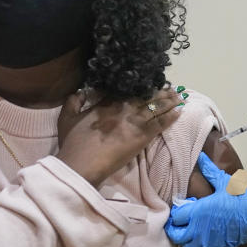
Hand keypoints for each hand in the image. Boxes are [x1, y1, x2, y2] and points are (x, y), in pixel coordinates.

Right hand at [56, 88, 181, 186]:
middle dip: (159, 91)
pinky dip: (171, 116)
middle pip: (145, 96)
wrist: (82, 164)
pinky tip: (180, 111)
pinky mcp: (142, 136)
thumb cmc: (73, 144)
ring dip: (169, 101)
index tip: (147, 82)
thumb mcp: (66, 118)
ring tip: (179, 96)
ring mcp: (134, 121)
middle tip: (170, 87)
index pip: (126, 90)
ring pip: (156, 107)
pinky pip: (161, 123)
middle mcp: (123, 108)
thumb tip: (80, 92)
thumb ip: (73, 101)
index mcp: (106, 103)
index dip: (139, 86)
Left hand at [166, 153, 246, 246]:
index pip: (175, 216)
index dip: (176, 211)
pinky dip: (194, 246)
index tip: (183, 206)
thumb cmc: (242, 199)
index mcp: (198, 212)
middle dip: (174, 227)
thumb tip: (200, 157)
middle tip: (180, 219)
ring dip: (184, 238)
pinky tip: (199, 237)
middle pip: (175, 234)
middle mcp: (198, 229)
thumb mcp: (225, 182)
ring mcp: (206, 241)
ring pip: (185, 245)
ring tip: (189, 228)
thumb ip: (209, 171)